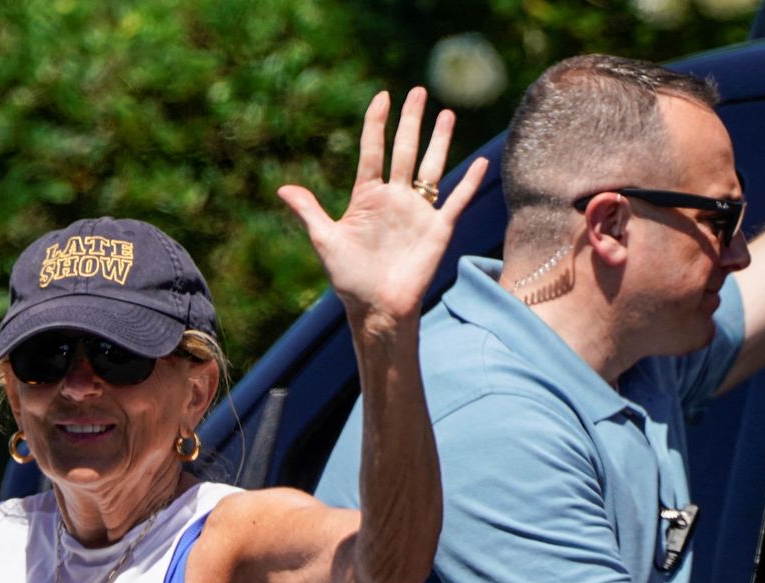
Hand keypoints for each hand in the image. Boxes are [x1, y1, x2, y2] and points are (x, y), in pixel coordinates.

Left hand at [277, 89, 488, 339]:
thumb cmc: (350, 279)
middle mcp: (394, 198)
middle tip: (417, 91)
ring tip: (447, 113)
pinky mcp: (437, 229)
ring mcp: (418, 211)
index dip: (376, 123)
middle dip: (411, 121)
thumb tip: (283, 188)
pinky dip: (469, 183)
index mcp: (367, 196)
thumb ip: (310, 212)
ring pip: (432, 167)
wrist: (377, 309)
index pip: (373, 151)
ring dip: (440, 141)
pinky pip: (456, 201)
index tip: (381, 96)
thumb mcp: (326, 241)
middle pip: (405, 150)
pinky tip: (481, 163)